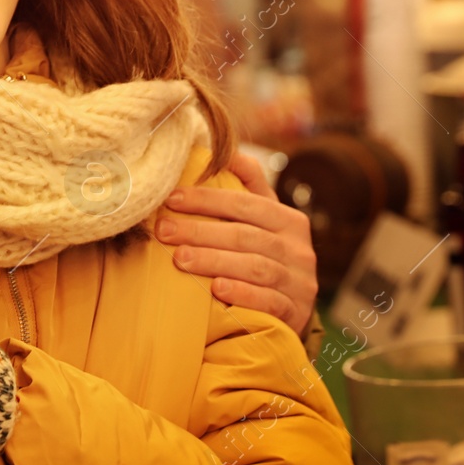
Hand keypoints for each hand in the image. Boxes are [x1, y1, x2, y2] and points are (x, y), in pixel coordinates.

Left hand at [154, 151, 318, 335]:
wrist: (288, 314)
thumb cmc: (265, 258)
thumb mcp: (263, 223)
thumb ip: (249, 187)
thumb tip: (228, 151)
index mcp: (289, 221)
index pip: (245, 203)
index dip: (207, 199)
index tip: (170, 199)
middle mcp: (299, 249)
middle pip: (245, 235)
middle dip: (200, 231)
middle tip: (163, 231)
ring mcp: (299, 282)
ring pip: (254, 266)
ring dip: (214, 260)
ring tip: (180, 259)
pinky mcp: (295, 312)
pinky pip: (268, 300)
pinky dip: (242, 293)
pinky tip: (216, 289)